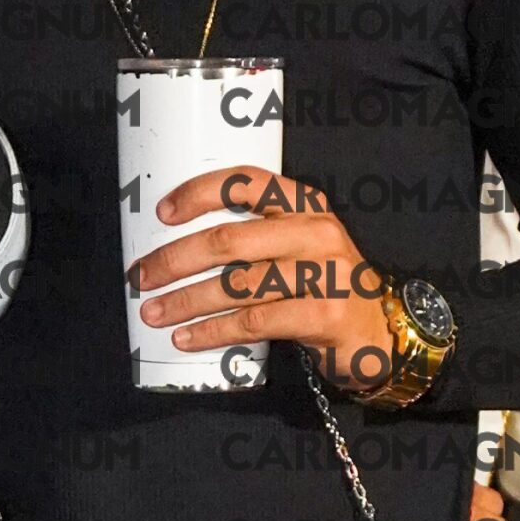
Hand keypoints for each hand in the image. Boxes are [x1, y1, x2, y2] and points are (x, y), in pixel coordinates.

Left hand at [129, 164, 394, 397]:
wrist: (379, 331)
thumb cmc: (322, 286)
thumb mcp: (298, 247)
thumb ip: (255, 238)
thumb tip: (177, 248)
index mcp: (304, 205)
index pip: (247, 182)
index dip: (200, 193)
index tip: (162, 213)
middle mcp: (315, 232)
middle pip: (229, 239)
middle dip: (175, 258)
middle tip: (141, 276)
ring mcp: (324, 273)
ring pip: (236, 285)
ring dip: (186, 301)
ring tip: (154, 312)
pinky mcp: (323, 314)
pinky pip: (254, 322)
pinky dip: (213, 332)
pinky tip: (187, 338)